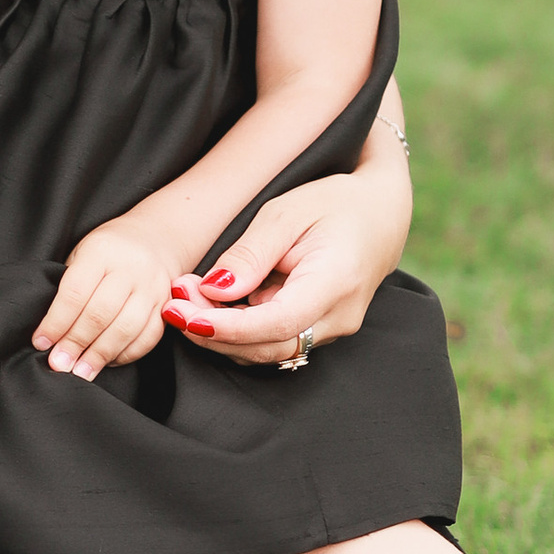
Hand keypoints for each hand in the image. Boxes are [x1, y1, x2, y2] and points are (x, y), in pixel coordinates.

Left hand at [35, 216, 177, 378]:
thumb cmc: (108, 250)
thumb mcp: (82, 254)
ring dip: (100, 355)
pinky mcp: (168, 304)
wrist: (157, 237)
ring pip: (126, 328)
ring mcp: (153, 287)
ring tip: (81, 372)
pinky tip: (108, 362)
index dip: (56, 323)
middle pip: (100, 314)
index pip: (75, 293)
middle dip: (76, 344)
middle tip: (59, 364)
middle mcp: (131, 268)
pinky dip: (127, 354)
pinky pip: (149, 336)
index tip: (41, 343)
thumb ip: (69, 287)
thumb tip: (50, 333)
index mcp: (101, 252)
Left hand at [164, 173, 398, 365]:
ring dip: (219, 332)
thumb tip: (213, 290)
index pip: (277, 324)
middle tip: (173, 300)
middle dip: (211, 331)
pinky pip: (271, 340)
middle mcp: (339, 317)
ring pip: (265, 350)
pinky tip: (210, 303)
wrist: (380, 211)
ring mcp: (331, 329)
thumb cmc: (334, 203)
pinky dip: (236, 329)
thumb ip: (250, 254)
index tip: (183, 315)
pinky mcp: (317, 330)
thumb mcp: (285, 212)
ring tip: (186, 295)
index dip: (226, 328)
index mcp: (336, 283)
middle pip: (266, 346)